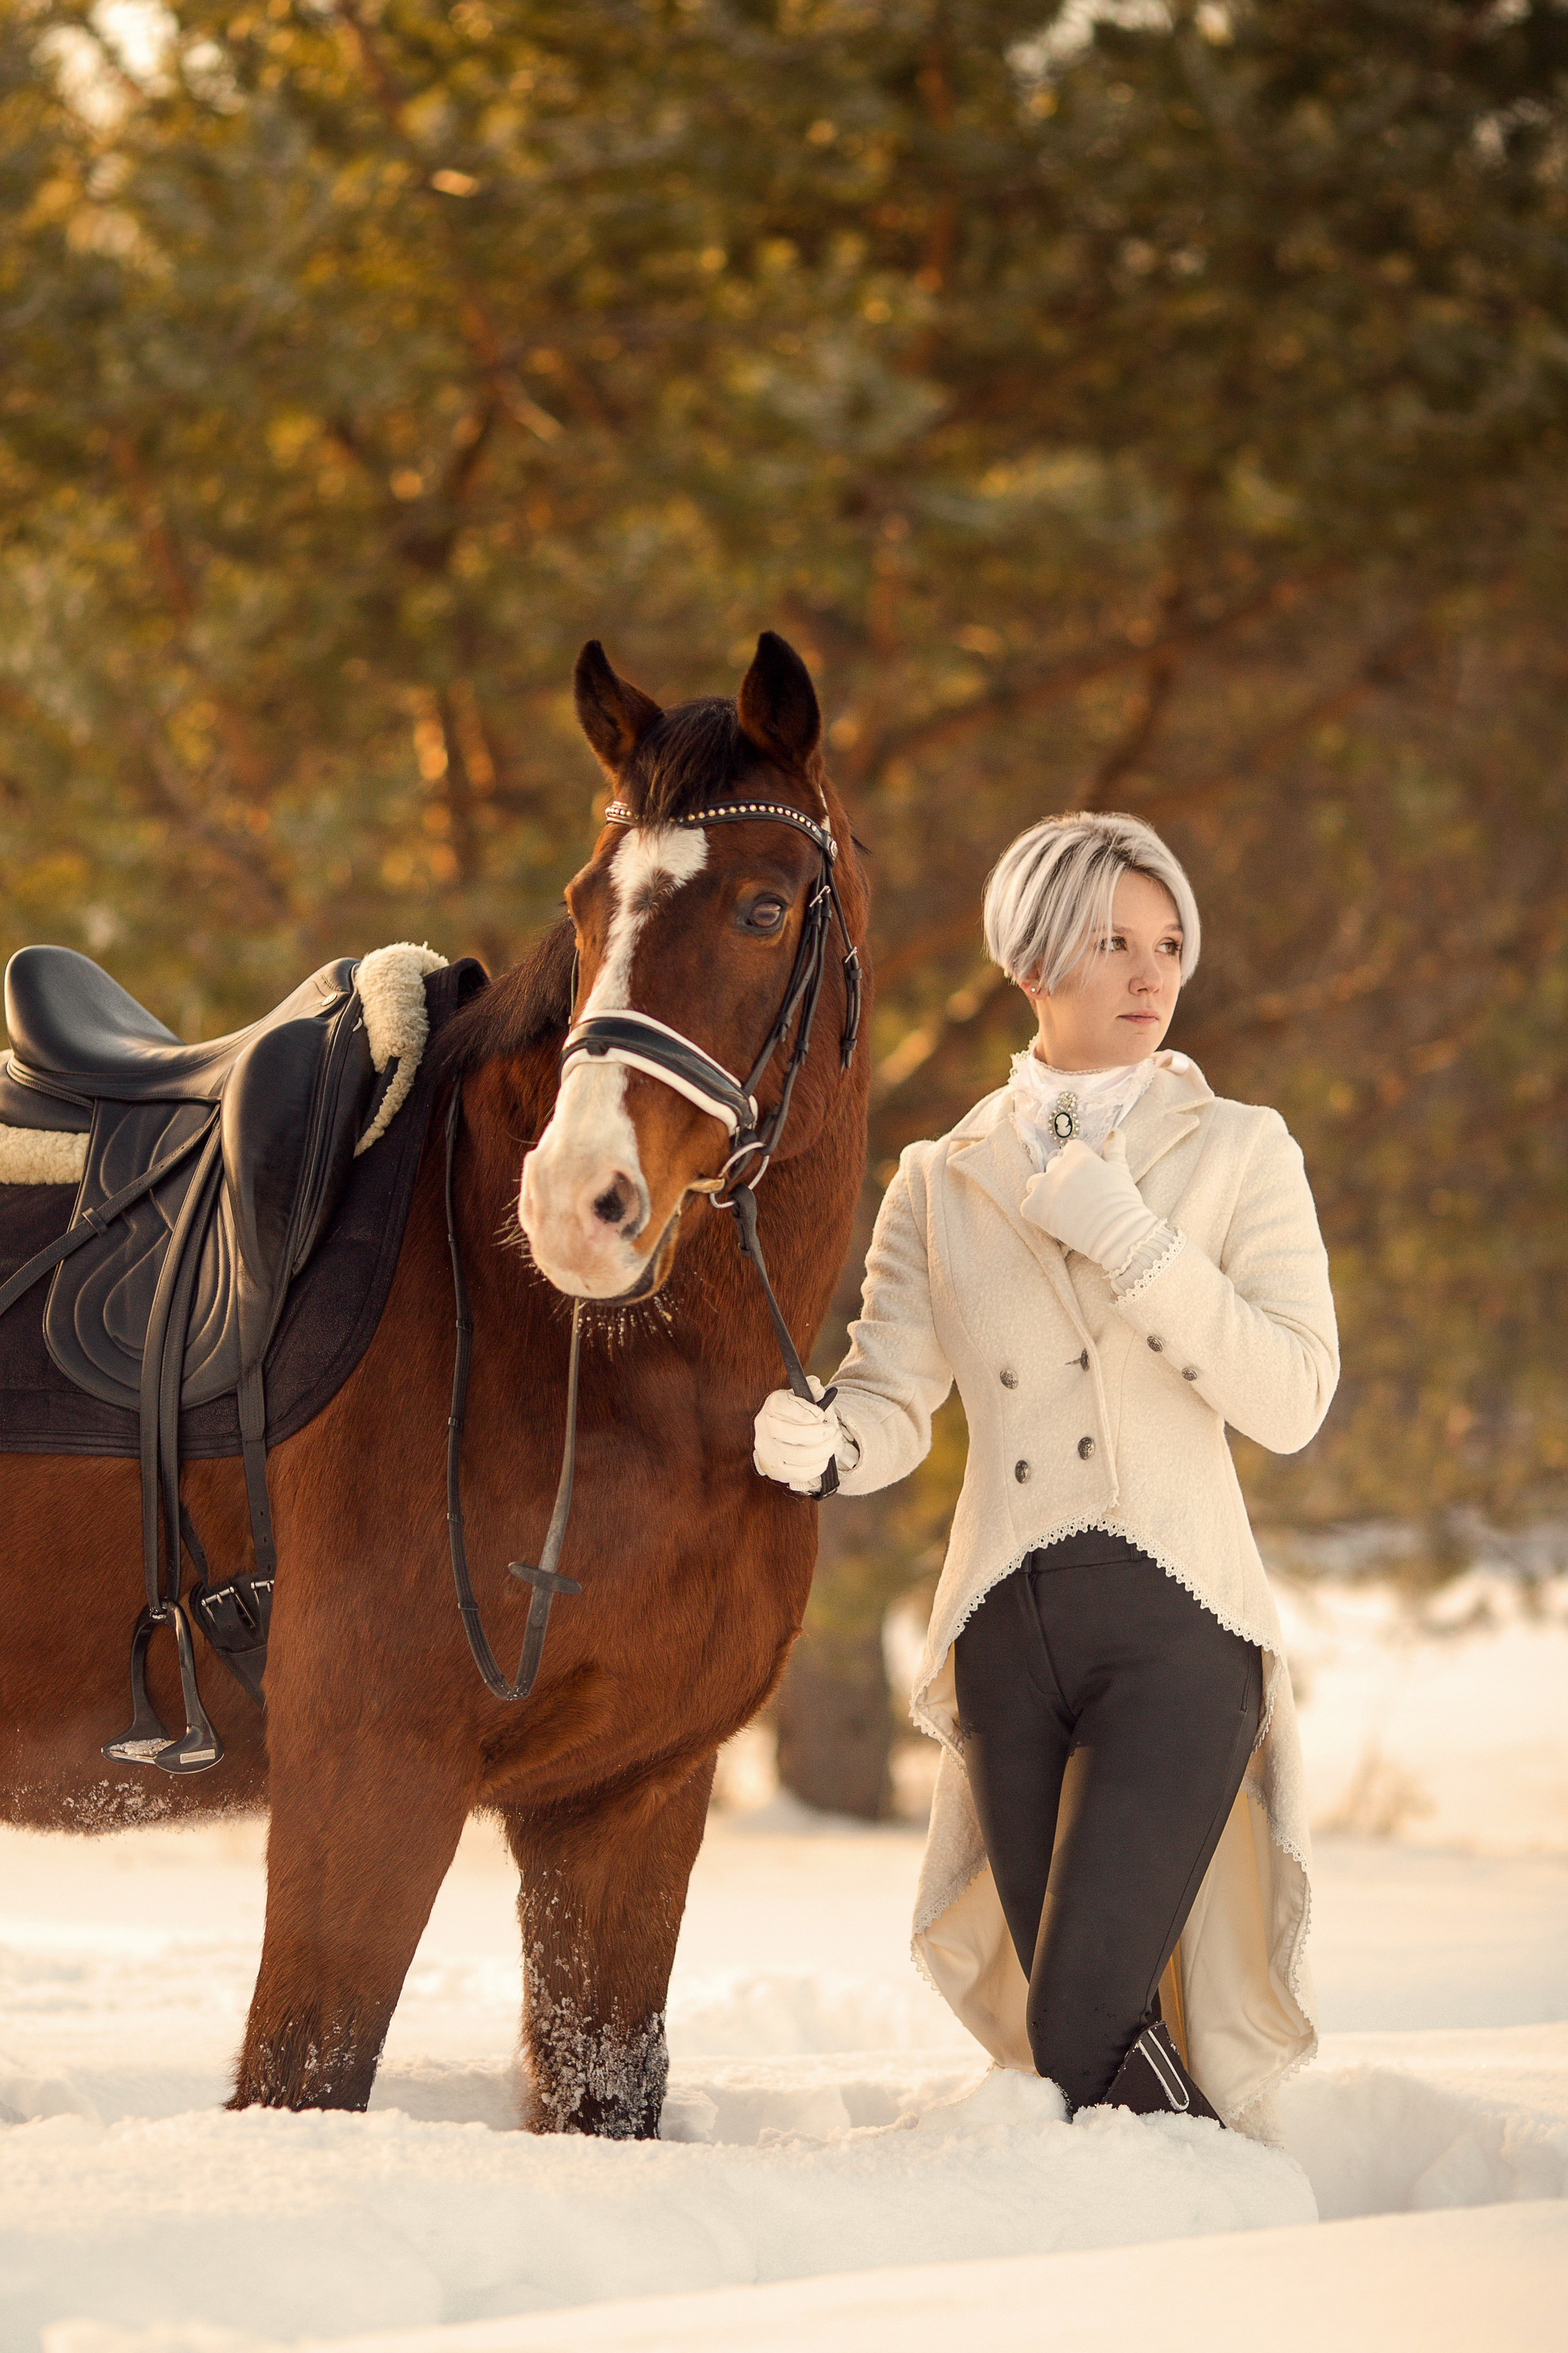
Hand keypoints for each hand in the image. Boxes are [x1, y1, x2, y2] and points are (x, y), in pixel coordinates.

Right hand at [753, 1378, 845, 1494]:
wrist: (780, 1439)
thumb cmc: (796, 1415)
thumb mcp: (804, 1398)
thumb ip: (812, 1390)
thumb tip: (815, 1383)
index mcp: (772, 1405)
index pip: (787, 1407)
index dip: (809, 1412)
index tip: (820, 1414)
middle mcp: (765, 1428)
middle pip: (794, 1434)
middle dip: (821, 1433)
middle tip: (833, 1430)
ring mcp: (768, 1451)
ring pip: (800, 1456)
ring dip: (824, 1449)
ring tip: (833, 1442)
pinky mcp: (776, 1470)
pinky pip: (801, 1473)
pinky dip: (818, 1465)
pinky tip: (824, 1457)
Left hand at [1021, 1130, 1159, 1274]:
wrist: (1118, 1235)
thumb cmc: (1123, 1204)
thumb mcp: (1121, 1171)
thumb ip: (1114, 1149)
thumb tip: (1116, 1130)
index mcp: (1079, 1155)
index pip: (1070, 1150)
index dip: (1079, 1165)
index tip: (1088, 1180)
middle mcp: (1059, 1167)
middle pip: (1053, 1166)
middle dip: (1063, 1179)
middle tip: (1079, 1199)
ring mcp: (1044, 1187)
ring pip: (1035, 1183)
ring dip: (1044, 1192)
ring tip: (1062, 1209)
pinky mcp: (1033, 1207)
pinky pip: (1028, 1205)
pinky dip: (1037, 1213)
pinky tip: (1055, 1222)